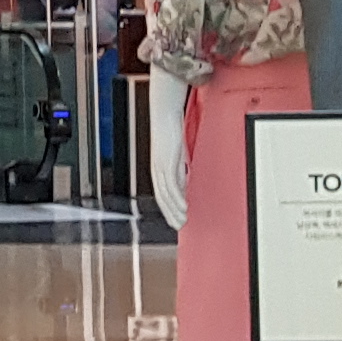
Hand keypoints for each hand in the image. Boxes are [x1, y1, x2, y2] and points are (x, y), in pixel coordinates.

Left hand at [148, 72, 193, 231]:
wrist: (164, 114)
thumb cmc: (169, 131)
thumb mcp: (176, 155)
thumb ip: (179, 170)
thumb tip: (184, 184)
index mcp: (158, 169)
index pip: (162, 194)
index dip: (168, 208)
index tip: (176, 219)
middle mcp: (157, 170)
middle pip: (162, 198)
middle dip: (170, 214)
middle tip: (179, 226)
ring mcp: (160, 167)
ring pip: (166, 195)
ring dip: (175, 210)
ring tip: (183, 221)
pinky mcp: (166, 162)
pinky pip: (171, 185)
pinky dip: (178, 198)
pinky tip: (184, 207)